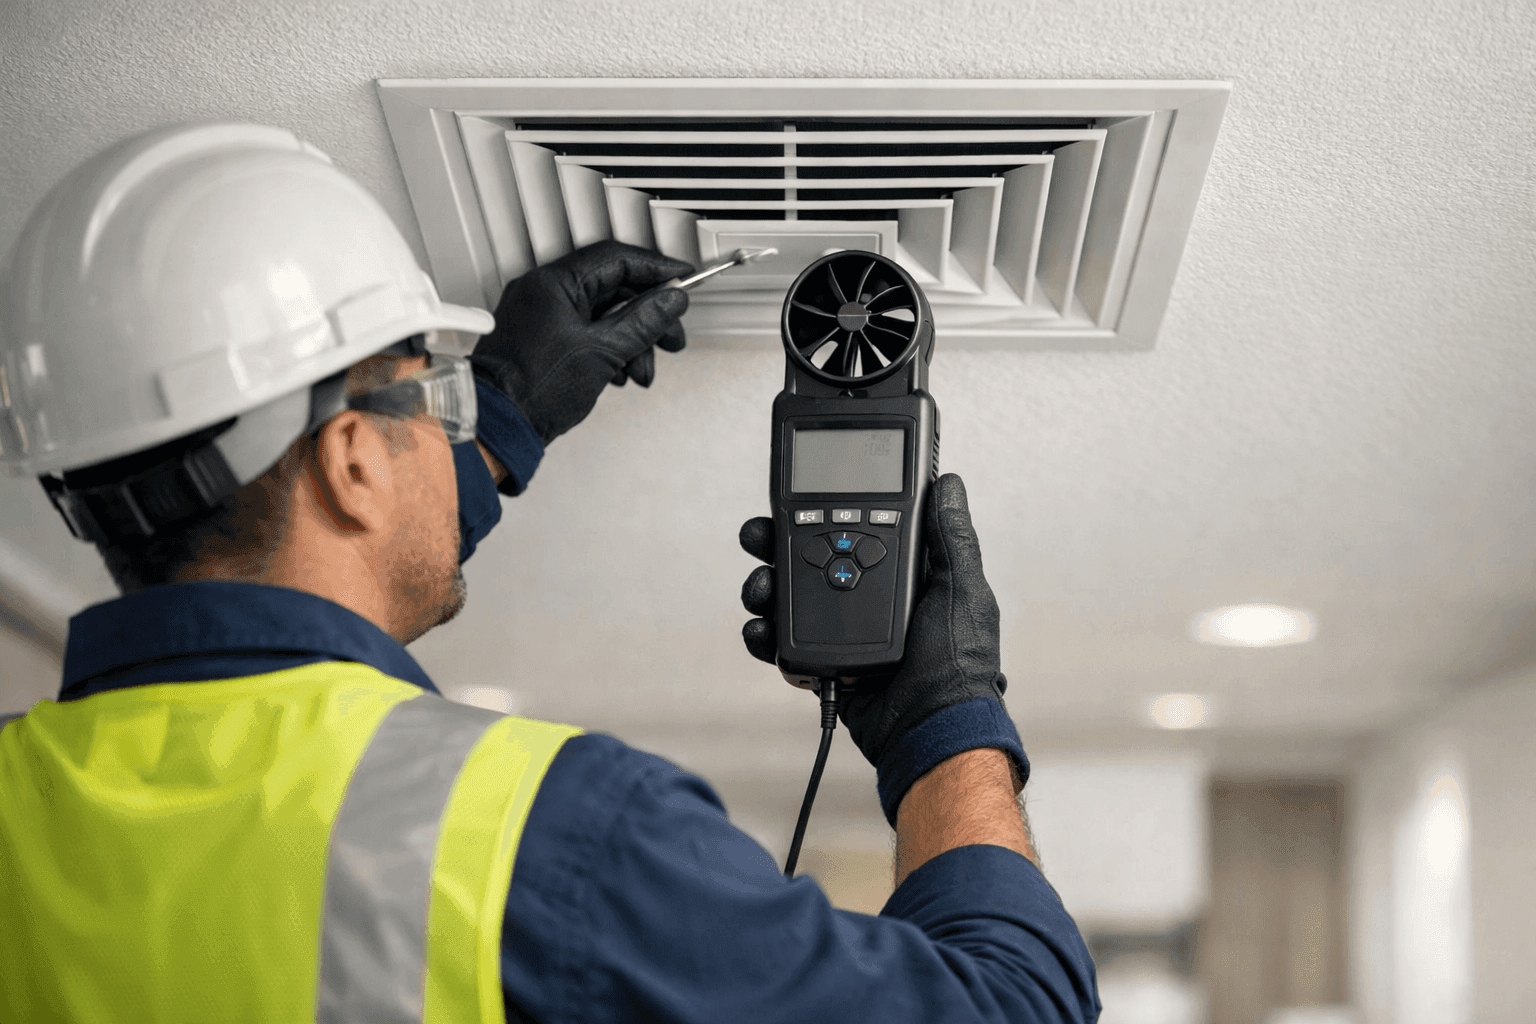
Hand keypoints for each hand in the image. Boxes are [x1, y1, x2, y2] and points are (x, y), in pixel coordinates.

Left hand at [470, 241, 693, 444]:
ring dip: (631, 341)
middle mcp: (543, 292)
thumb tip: (670, 300)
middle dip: (647, 317)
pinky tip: (620, 373)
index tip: (682, 278)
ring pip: (602, 316)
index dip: (656, 268)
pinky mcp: (542, 341)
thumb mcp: (603, 352)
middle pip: (612, 290)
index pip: (616, 259)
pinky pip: (586, 333)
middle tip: (670, 336)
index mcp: (554, 282)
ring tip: (642, 370)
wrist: (498, 427)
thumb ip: (643, 321)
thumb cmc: (533, 390)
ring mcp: (541, 317)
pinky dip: (609, 351)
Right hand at [739, 473, 1008, 773]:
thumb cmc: (959, 667)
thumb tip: (948, 485)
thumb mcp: (962, 591)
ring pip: (789, 598)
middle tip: (758, 537)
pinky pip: (784, 645)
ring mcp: (843, 633)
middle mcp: (868, 600)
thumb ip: (950, 538)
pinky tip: (760, 629)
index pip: (854, 528)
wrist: (933, 729)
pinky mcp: (824, 664)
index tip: (797, 498)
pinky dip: (765, 636)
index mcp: (901, 576)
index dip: (822, 512)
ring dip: (765, 588)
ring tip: (759, 588)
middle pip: (809, 559)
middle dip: (776, 545)